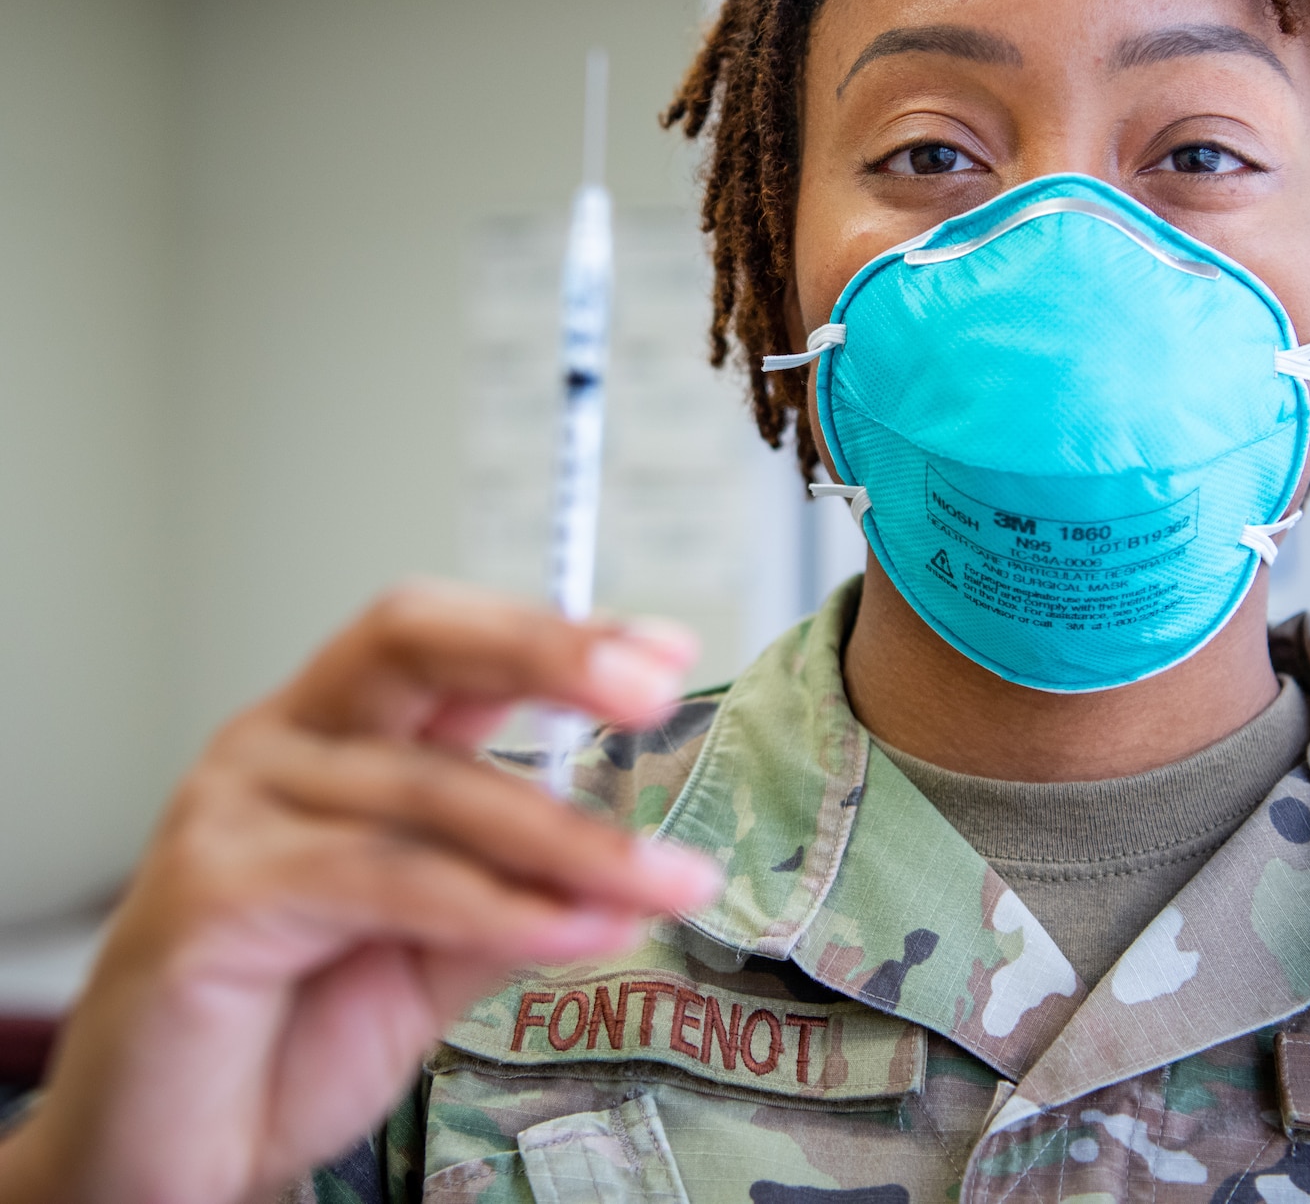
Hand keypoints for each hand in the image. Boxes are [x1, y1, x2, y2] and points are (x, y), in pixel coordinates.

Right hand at [0, 581, 721, 1203]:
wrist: (164, 1158)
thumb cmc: (288, 1039)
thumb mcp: (436, 950)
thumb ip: (518, 890)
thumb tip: (633, 868)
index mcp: (333, 733)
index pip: (447, 642)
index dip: (558, 635)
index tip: (666, 651)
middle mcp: (277, 744)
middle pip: (416, 645)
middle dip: (549, 654)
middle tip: (654, 692)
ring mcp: (234, 806)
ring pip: (433, 789)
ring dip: (568, 840)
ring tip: (666, 883)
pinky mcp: (214, 887)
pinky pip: (387, 878)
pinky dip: (496, 905)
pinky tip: (575, 930)